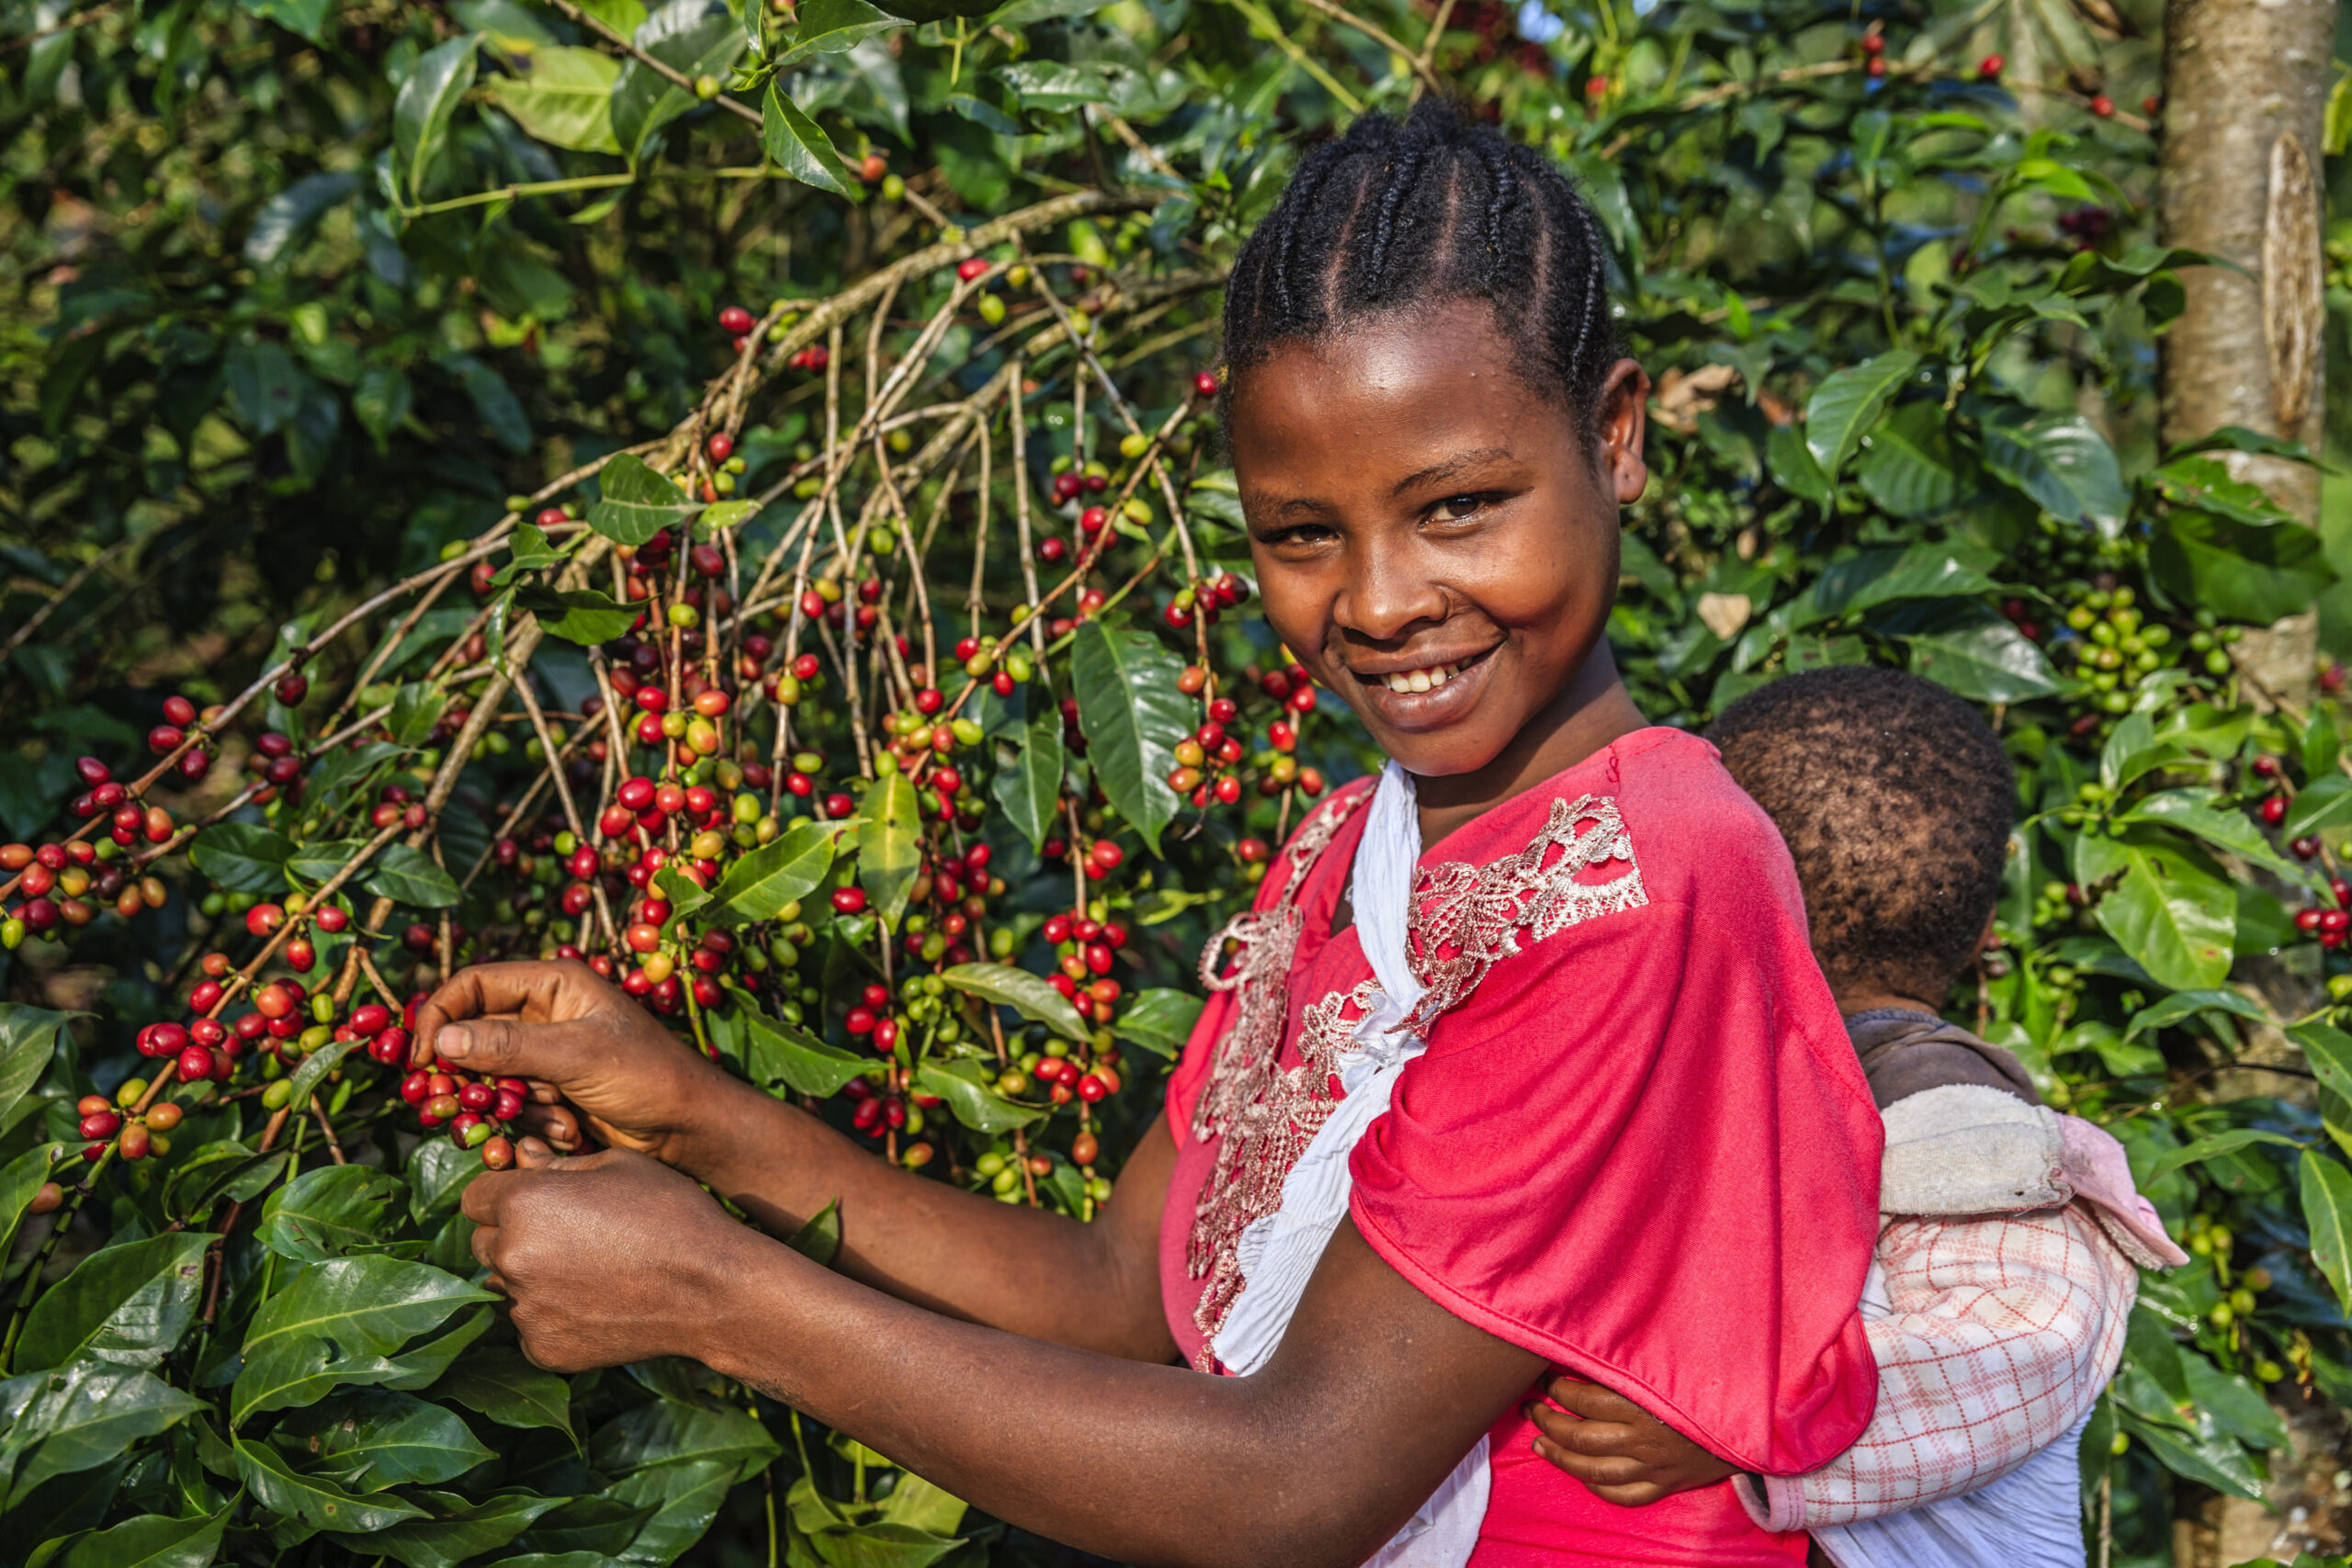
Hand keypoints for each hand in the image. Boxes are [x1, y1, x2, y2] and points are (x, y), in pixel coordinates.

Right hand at [414, 961, 744, 1167]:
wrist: (688, 1126)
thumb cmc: (647, 1076)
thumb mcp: (578, 1056)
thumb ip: (510, 1047)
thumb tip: (443, 1041)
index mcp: (553, 984)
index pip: (473, 985)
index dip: (439, 1016)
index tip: (420, 1059)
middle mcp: (544, 1013)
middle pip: (471, 1035)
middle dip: (469, 1074)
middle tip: (461, 1103)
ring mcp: (545, 1054)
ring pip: (488, 1077)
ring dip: (510, 1105)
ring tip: (556, 1117)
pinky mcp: (550, 1091)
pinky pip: (511, 1105)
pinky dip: (529, 1122)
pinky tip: (567, 1132)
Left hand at [464, 1139, 752, 1372]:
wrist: (711, 1288)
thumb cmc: (669, 1213)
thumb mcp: (618, 1165)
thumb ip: (558, 1163)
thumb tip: (522, 1157)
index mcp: (523, 1202)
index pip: (476, 1196)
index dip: (503, 1194)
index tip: (533, 1199)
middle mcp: (510, 1256)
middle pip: (481, 1242)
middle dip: (512, 1234)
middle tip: (565, 1234)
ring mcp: (524, 1308)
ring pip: (505, 1285)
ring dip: (529, 1276)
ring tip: (586, 1269)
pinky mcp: (542, 1347)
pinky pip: (529, 1324)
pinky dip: (551, 1315)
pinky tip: (594, 1302)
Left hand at [1523, 1374, 1738, 1506]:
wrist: (1758, 1421)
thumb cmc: (1712, 1383)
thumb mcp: (1674, 1361)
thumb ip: (1635, 1353)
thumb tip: (1593, 1334)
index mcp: (1644, 1405)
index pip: (1584, 1399)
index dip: (1556, 1387)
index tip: (1542, 1375)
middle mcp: (1644, 1440)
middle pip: (1580, 1436)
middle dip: (1548, 1421)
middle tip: (1530, 1408)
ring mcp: (1654, 1467)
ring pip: (1594, 1470)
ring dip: (1561, 1456)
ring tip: (1540, 1443)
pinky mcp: (1667, 1485)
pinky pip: (1624, 1495)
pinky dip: (1599, 1488)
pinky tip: (1582, 1476)